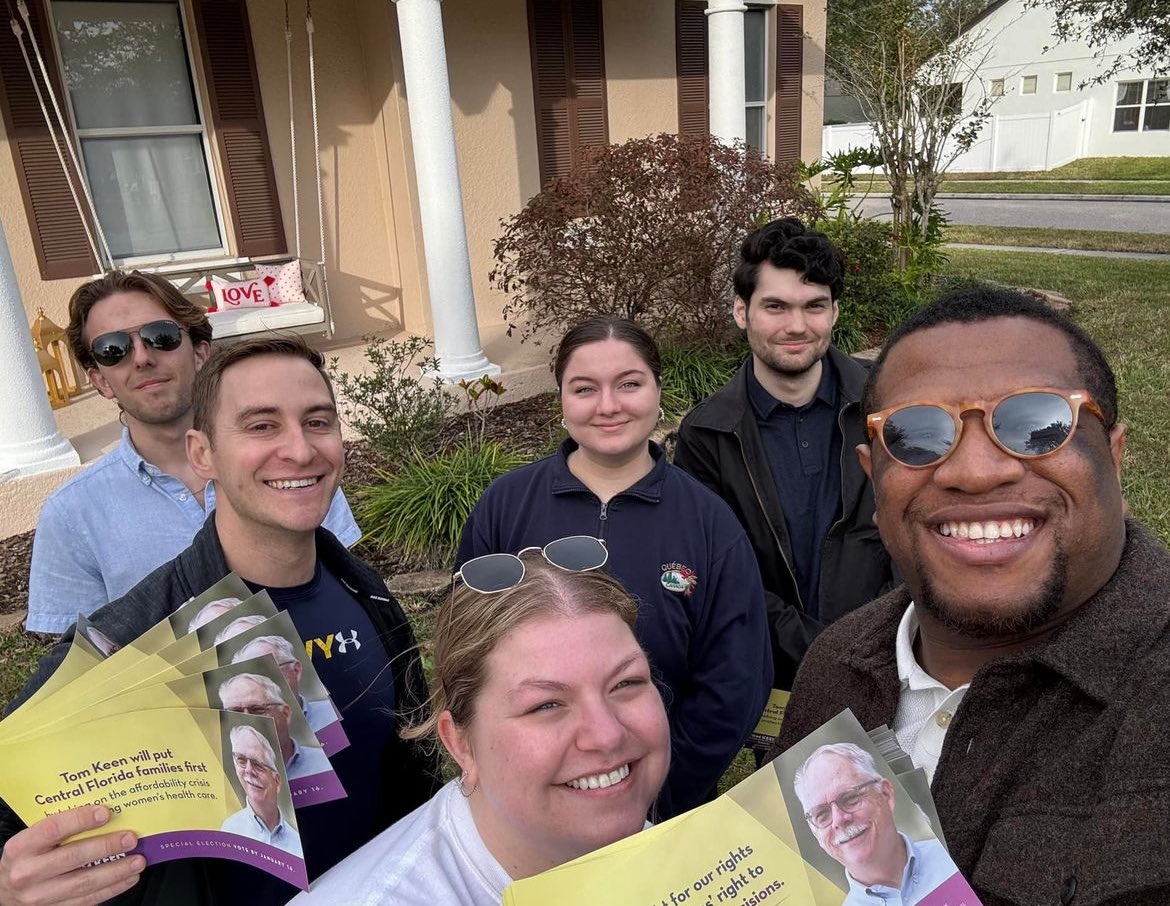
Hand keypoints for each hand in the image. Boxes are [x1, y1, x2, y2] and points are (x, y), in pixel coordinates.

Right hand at [0, 806, 144, 905]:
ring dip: (116, 871)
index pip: (53, 829)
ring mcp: (40, 896)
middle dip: (107, 846)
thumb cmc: (27, 858)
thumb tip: (104, 811)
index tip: (106, 813)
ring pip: (84, 882)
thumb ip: (59, 827)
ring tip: (138, 860)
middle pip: (73, 857)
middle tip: (131, 838)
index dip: (81, 820)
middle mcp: (28, 872)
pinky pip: (87, 899)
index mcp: (21, 847)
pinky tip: (128, 878)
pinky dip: (112, 888)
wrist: (5, 892)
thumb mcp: (32, 840)